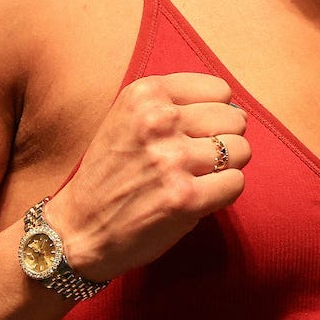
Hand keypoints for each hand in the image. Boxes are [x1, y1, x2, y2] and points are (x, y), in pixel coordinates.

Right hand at [39, 72, 249, 281]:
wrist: (78, 229)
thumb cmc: (112, 174)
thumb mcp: (129, 119)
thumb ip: (177, 106)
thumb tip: (240, 112)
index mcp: (144, 94)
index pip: (220, 90)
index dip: (214, 115)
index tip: (192, 133)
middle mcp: (158, 121)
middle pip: (234, 119)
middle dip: (223, 140)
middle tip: (194, 160)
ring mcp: (172, 159)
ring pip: (241, 150)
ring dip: (225, 168)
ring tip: (195, 178)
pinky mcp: (185, 197)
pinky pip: (236, 183)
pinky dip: (223, 193)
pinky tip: (197, 198)